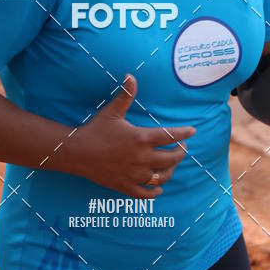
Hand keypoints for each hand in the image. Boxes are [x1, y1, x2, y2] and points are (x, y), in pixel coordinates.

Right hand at [66, 74, 195, 195]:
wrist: (77, 153)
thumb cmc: (96, 129)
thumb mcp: (113, 111)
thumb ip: (126, 95)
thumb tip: (130, 75)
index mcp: (141, 138)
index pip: (170, 136)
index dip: (184, 133)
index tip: (193, 131)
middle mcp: (141, 158)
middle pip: (171, 159)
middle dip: (180, 153)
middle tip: (182, 147)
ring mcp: (133, 174)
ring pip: (161, 177)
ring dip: (170, 171)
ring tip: (171, 165)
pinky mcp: (125, 186)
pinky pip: (145, 194)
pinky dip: (154, 192)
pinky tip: (158, 189)